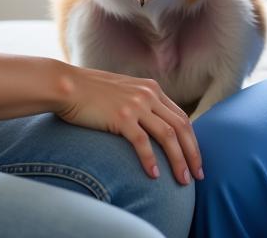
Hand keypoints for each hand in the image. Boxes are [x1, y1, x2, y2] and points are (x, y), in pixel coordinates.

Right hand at [57, 66, 203, 185]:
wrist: (69, 86)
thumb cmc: (93, 93)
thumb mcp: (126, 92)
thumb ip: (142, 104)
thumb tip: (155, 126)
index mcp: (152, 88)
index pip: (182, 117)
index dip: (192, 140)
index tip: (195, 160)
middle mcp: (148, 94)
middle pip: (180, 127)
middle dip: (192, 153)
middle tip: (197, 175)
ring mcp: (136, 104)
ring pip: (167, 136)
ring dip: (178, 160)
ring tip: (183, 180)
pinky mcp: (121, 116)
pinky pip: (142, 142)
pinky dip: (150, 160)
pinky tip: (154, 175)